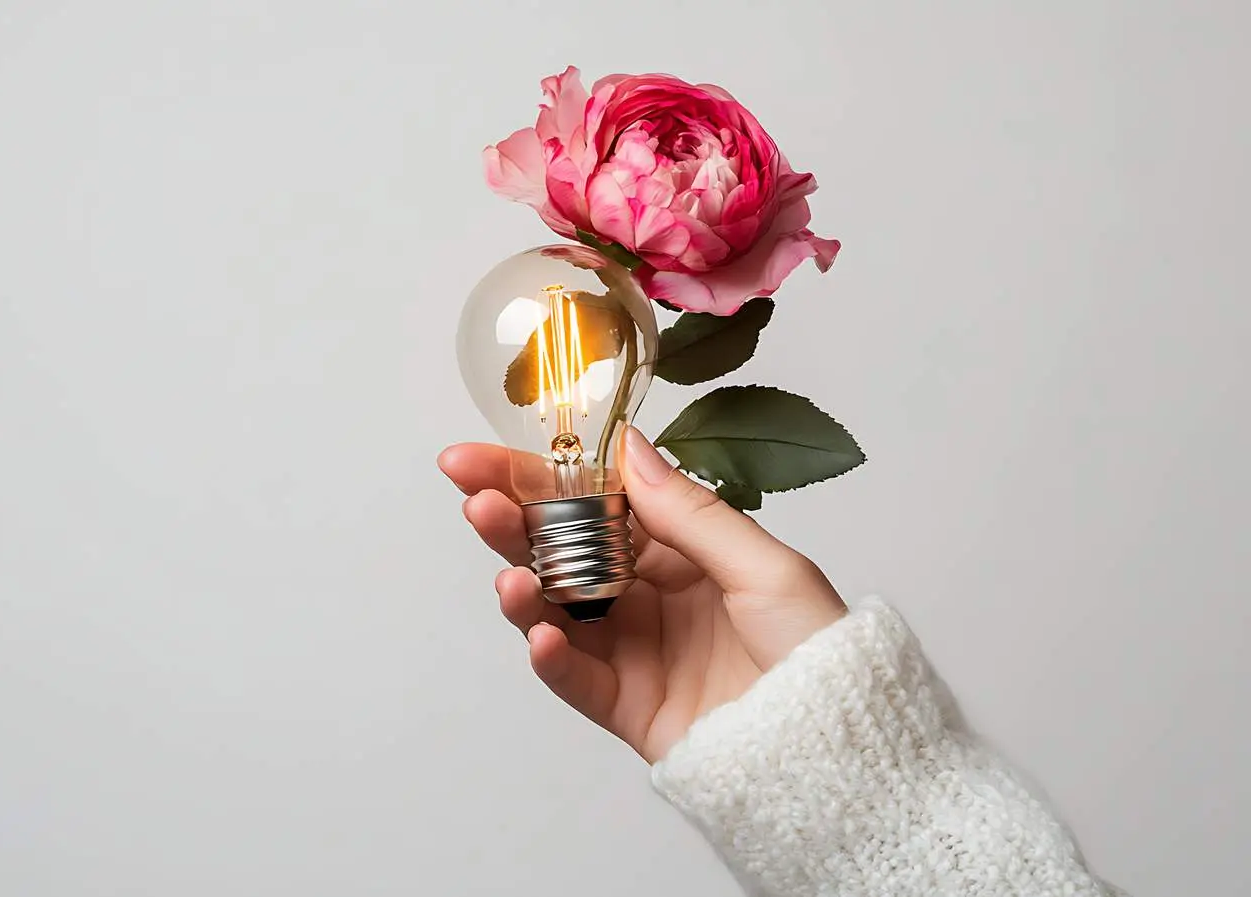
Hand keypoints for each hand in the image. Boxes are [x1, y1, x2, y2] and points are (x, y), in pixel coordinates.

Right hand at [438, 427, 846, 762]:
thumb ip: (688, 513)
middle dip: (508, 523)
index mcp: (679, 551)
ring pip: (555, 612)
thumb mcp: (765, 567)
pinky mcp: (627, 708)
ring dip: (522, 590)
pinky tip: (539, 637)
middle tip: (472, 500)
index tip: (480, 458)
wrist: (841, 751)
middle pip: (559, 550)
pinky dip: (551, 659)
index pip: (591, 503)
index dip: (534, 478)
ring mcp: (633, 652)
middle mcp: (647, 596)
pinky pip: (576, 680)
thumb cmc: (821, 655)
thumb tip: (627, 449)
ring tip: (509, 577)